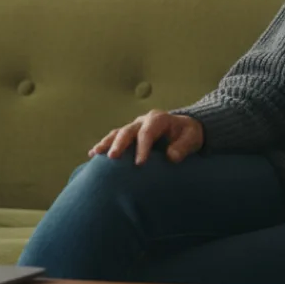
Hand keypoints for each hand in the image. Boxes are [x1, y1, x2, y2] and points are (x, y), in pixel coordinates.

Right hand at [88, 110, 203, 164]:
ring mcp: (134, 127)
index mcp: (158, 119)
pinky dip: (104, 145)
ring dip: (106, 143)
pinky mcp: (130, 134)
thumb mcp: (192, 138)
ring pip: (117, 133)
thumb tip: (171, 156)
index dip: (142, 147)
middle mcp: (143, 121)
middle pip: (128, 131)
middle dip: (120, 144)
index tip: (139, 164)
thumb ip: (183, 146)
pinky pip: (114, 138)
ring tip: (95, 154)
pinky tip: (92, 154)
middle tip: (113, 158)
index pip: (147, 133)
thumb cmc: (188, 134)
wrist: (184, 128)